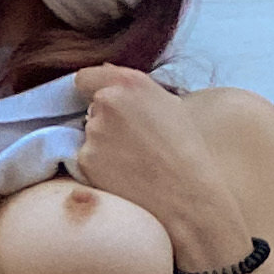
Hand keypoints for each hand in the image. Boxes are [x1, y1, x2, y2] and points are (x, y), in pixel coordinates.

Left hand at [73, 65, 250, 269]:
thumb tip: (105, 77)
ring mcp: (94, 131)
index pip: (85, 77)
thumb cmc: (187, 152)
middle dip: (105, 122)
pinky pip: (85, 160)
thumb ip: (134, 91)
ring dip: (103, 146)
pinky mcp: (86, 160)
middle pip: (90, 109)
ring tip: (133, 163)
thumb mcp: (169, 106)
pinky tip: (124, 177)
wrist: (187, 196)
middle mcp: (107, 102)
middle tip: (133, 144)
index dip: (93, 92)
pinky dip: (99, 169)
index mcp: (130, 82)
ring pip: (89, 136)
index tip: (105, 106)